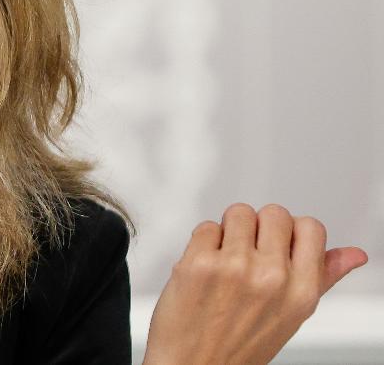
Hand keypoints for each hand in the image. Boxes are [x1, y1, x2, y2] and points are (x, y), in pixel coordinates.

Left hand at [141, 203, 368, 364]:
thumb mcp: (292, 314)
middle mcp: (272, 277)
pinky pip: (206, 227)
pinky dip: (202, 243)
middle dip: (259, 227)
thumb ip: (322, 277)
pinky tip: (205, 268)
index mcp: (302, 291)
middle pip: (274, 213)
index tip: (278, 245)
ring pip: (238, 212)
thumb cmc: (242, 342)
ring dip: (229, 231)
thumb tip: (354, 254)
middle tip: (247, 254)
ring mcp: (235, 267)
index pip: (311, 227)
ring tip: (225, 260)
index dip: (291, 231)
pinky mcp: (199, 263)